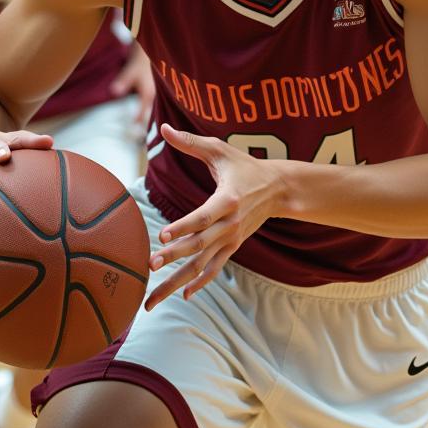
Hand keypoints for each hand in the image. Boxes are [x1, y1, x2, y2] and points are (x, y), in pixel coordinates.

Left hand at [110, 45, 154, 126]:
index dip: (138, 121)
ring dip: (148, 113)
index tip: (134, 130)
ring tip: (144, 123)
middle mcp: (154, 94)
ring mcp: (156, 91)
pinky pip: (152, 101)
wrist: (151, 49)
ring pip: (152, 107)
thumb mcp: (130, 71)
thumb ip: (123, 82)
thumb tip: (114, 92)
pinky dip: (149, 106)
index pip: (143, 113)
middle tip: (140, 132)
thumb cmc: (140, 60)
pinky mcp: (155, 87)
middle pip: (150, 113)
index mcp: (148, 94)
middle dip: (146, 121)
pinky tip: (147, 108)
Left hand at [143, 125, 286, 309]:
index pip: (202, 216)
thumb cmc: (244, 166)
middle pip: (198, 244)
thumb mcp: (220, 150)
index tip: (162, 237)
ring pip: (202, 265)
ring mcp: (231, 239)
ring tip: (153, 298)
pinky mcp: (232, 247)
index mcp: (228, 199)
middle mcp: (230, 224)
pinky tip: (183, 295)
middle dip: (173, 257)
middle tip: (150, 266)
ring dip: (177, 281)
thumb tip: (163, 128)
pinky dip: (200, 282)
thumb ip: (191, 142)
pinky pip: (214, 269)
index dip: (182, 227)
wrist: (278, 189)